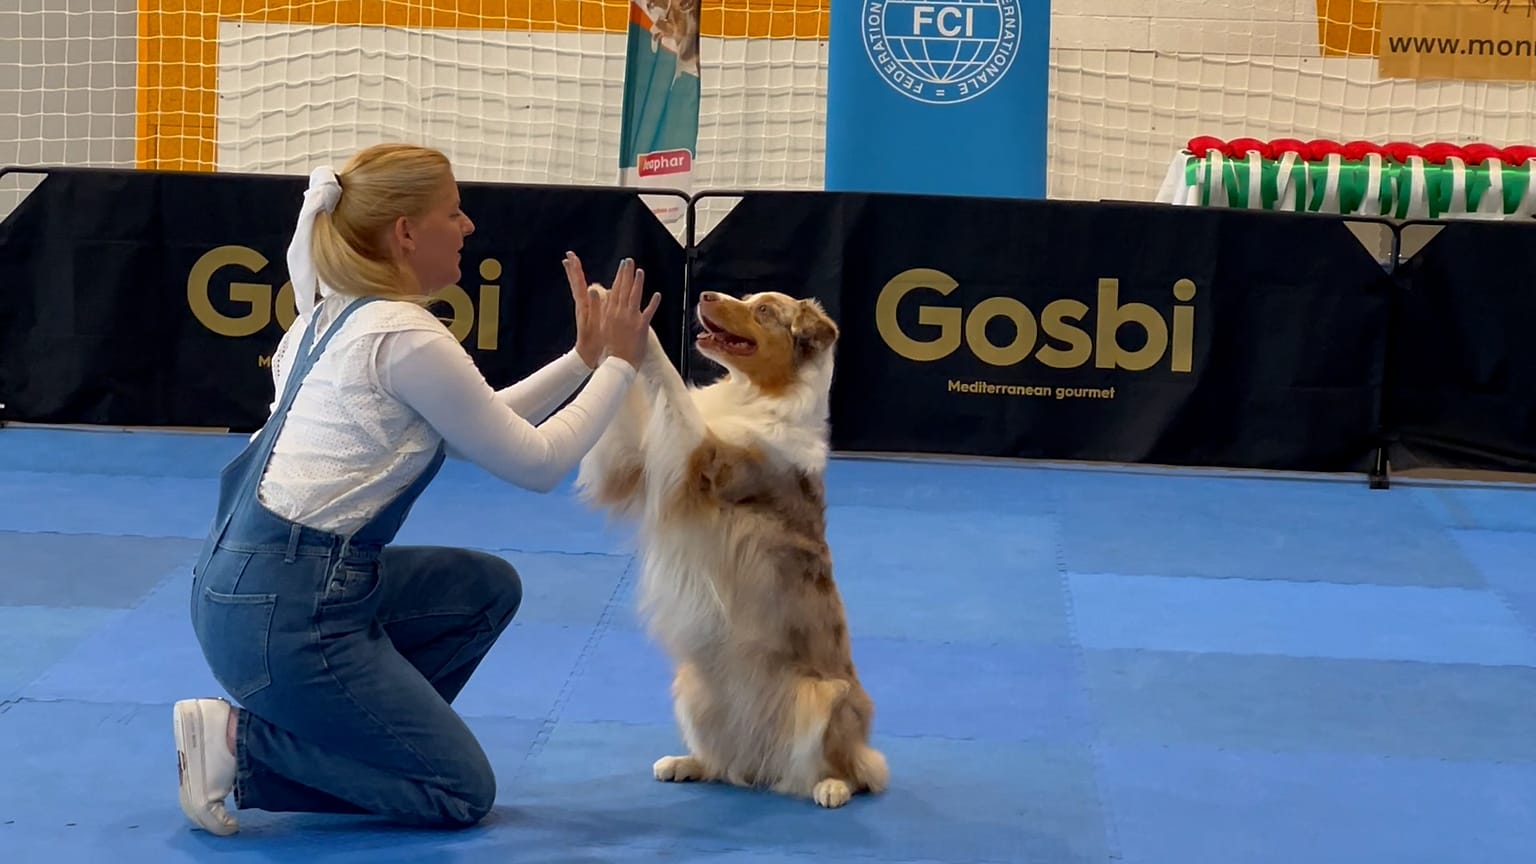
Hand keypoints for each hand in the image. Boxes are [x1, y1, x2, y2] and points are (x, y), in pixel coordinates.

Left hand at [562, 251, 602, 367]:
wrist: (587, 355)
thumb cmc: (592, 341)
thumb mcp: (594, 323)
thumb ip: (595, 306)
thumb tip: (592, 289)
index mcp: (584, 305)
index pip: (578, 283)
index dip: (575, 270)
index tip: (571, 257)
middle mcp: (582, 304)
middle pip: (576, 283)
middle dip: (574, 268)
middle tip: (569, 255)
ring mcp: (583, 308)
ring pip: (579, 288)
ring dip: (577, 275)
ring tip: (575, 265)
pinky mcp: (587, 313)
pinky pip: (585, 295)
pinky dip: (584, 286)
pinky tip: (589, 285)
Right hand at [597, 257, 661, 367]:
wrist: (617, 362)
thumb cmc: (609, 347)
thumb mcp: (601, 326)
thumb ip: (601, 309)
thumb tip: (596, 293)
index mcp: (610, 312)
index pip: (615, 290)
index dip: (619, 277)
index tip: (622, 266)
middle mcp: (619, 312)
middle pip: (623, 289)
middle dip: (626, 273)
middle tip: (629, 261)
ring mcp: (631, 318)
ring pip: (634, 296)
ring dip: (637, 282)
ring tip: (640, 271)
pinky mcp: (641, 326)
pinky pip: (649, 312)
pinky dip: (653, 303)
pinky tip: (657, 294)